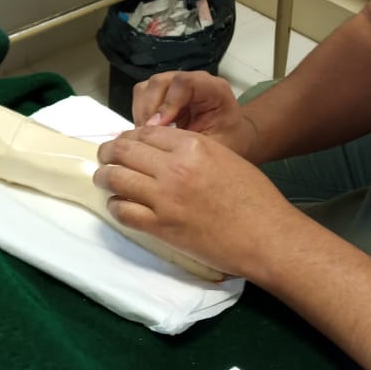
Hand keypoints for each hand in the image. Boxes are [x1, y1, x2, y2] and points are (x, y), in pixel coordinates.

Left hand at [94, 124, 293, 280]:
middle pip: (123, 151)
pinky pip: (123, 211)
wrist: (266, 236)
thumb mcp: (225, 157)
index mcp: (192, 145)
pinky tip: (120, 205)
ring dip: (105, 176)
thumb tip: (163, 151)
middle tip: (104, 157)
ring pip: (116, 178)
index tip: (124, 143)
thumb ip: (193, 151)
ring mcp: (164, 198)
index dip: (128, 137)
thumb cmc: (254, 197)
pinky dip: (116, 206)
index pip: (145, 133)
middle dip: (108, 152)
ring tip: (104, 178)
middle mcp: (174, 167)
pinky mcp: (160, 227)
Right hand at [132, 69, 258, 157]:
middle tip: (148, 138)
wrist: (231, 138)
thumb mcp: (217, 146)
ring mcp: (176, 85)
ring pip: (146, 88)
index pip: (184, 83)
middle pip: (159, 83)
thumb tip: (158, 140)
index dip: (167, 104)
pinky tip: (149, 134)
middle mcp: (193, 81)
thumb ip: (191, 142)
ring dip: (142, 114)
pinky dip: (140, 116)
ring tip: (149, 137)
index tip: (159, 128)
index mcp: (214, 89)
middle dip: (149, 112)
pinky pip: (142, 98)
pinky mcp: (163, 94)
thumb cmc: (228, 141)